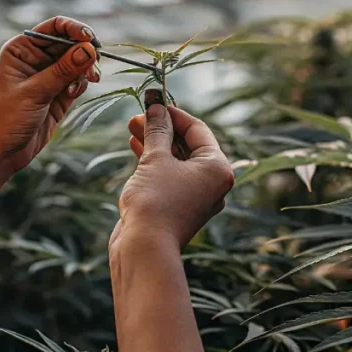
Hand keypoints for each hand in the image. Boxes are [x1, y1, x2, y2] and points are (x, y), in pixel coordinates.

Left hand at [0, 16, 99, 172]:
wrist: (0, 153)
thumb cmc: (5, 119)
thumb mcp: (34, 92)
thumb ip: (63, 70)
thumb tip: (89, 49)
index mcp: (21, 49)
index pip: (53, 27)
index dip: (74, 29)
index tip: (89, 39)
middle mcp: (35, 59)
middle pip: (69, 43)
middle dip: (84, 52)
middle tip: (95, 65)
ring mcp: (48, 76)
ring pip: (77, 62)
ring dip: (86, 69)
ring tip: (89, 80)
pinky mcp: (58, 94)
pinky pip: (77, 80)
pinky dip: (81, 84)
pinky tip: (73, 94)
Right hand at [110, 101, 234, 252]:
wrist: (144, 249)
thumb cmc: (154, 202)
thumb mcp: (155, 158)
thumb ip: (157, 130)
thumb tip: (156, 107)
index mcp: (218, 168)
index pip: (198, 129)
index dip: (173, 113)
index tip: (152, 102)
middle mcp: (212, 183)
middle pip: (188, 145)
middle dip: (161, 128)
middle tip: (138, 115)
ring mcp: (196, 197)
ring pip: (177, 161)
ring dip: (155, 143)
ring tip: (133, 127)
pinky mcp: (178, 207)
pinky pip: (169, 177)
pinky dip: (154, 163)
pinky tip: (135, 148)